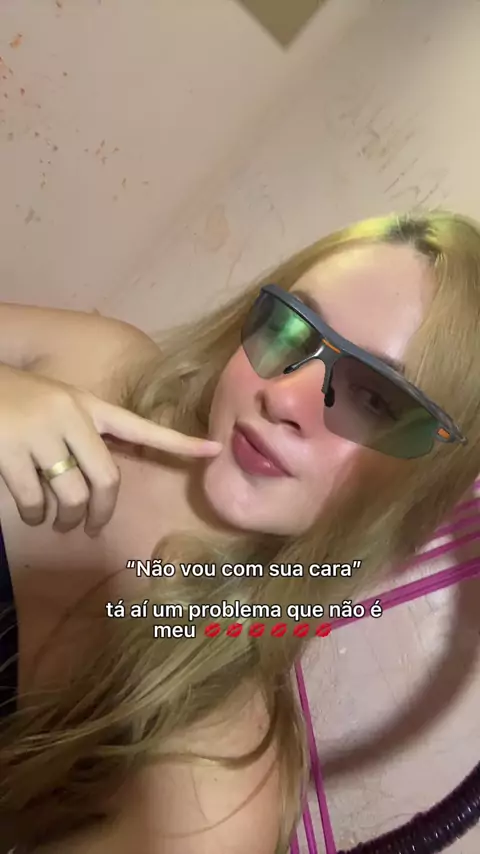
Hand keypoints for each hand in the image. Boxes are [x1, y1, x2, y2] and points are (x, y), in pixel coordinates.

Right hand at [0, 364, 221, 533]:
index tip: (214, 450)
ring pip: (70, 496)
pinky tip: (32, 513)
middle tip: (90, 526)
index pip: (141, 426)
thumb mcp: (57, 404)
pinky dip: (35, 516)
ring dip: (64, 519)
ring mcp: (39, 434)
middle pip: (106, 480)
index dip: (178, 443)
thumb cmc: (15, 398)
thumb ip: (84, 432)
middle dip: (101, 512)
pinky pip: (34, 500)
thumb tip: (101, 483)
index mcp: (86, 405)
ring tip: (56, 521)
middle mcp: (70, 417)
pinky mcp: (9, 452)